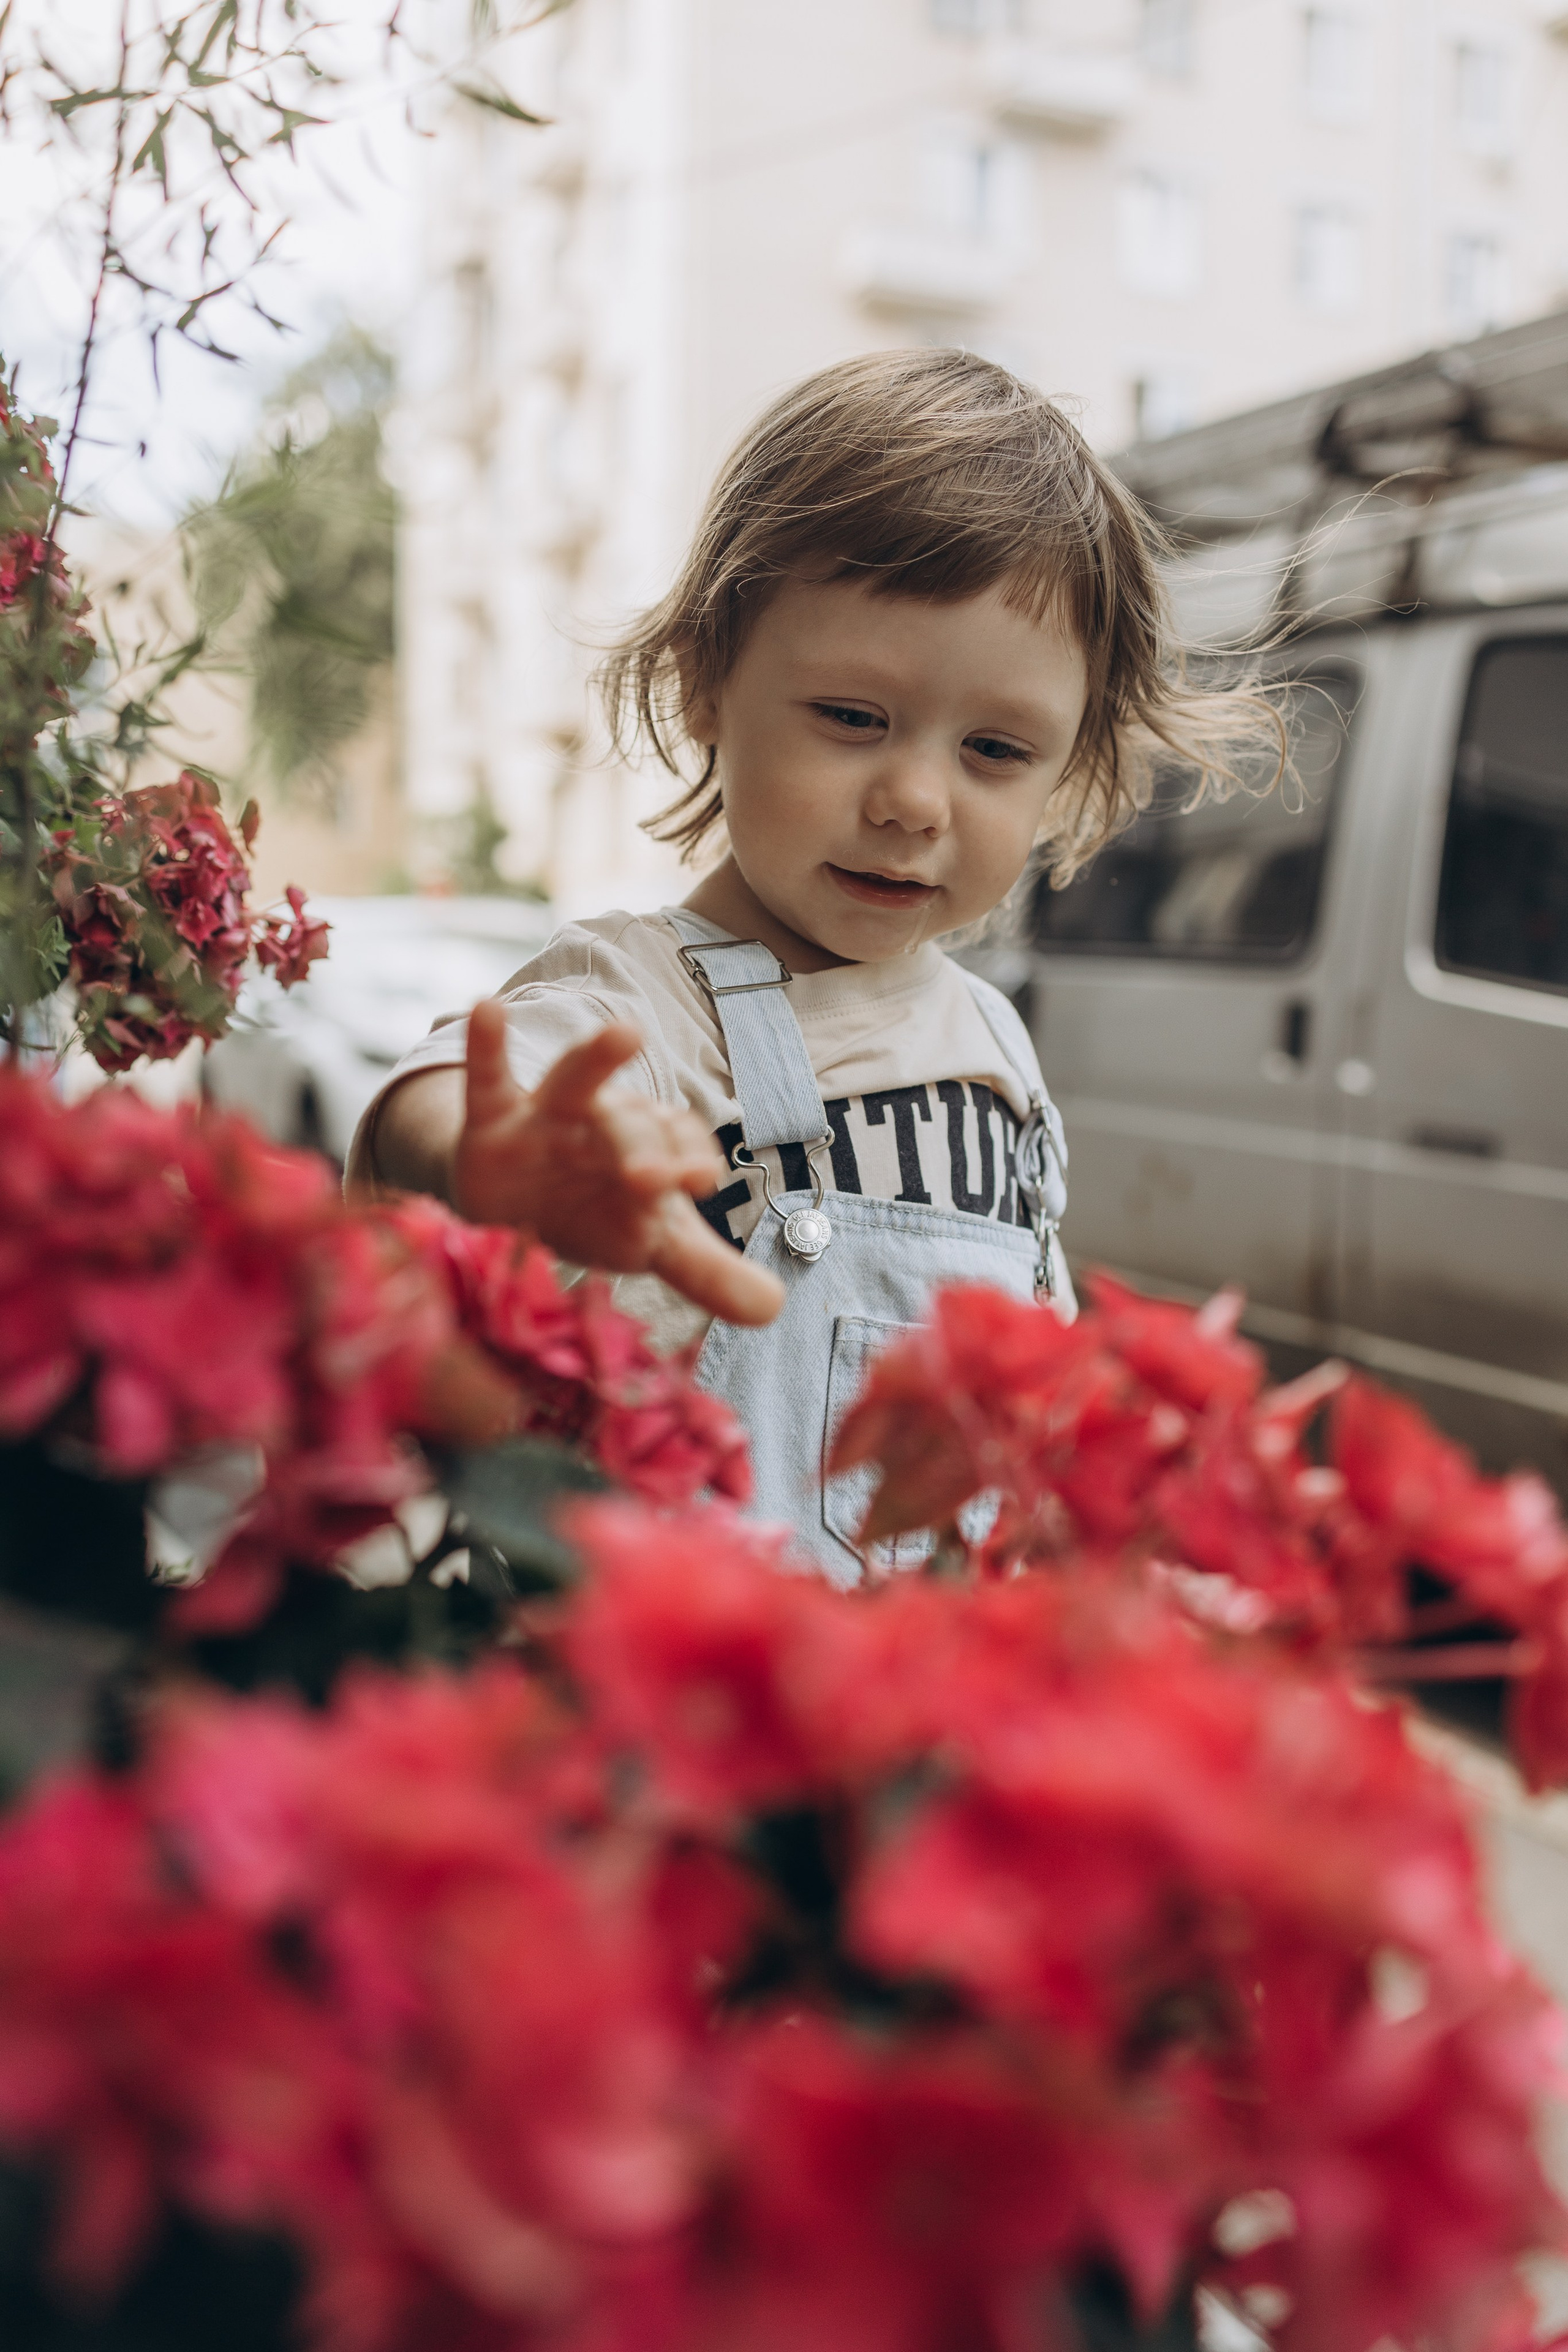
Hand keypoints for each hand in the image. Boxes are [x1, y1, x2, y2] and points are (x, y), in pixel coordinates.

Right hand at [453, 1000, 784, 1327]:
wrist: (513, 1205)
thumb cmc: (597, 1213)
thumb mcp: (650, 1245)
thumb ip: (707, 1272)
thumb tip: (773, 1308)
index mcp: (652, 1148)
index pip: (680, 1144)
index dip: (690, 1157)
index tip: (701, 1181)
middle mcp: (607, 1124)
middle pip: (631, 1123)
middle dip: (644, 1146)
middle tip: (654, 1179)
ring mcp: (549, 1119)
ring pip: (575, 1084)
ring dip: (596, 1061)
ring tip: (625, 1032)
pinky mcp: (494, 1123)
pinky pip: (489, 1080)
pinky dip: (488, 1047)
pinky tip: (487, 1009)